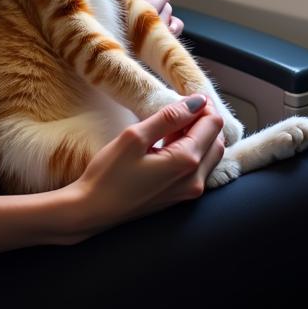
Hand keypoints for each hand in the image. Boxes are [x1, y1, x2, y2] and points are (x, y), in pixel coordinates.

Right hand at [60, 96, 225, 240]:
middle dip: (203, 120)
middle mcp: (194, 181)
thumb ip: (170, 117)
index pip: (213, 124)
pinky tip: (168, 144)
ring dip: (198, 136)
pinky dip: (192, 151)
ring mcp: (188, 192)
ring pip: (210, 154)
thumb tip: (197, 102)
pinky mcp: (179, 197)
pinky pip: (198, 168)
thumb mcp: (136, 137)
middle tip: (179, 110)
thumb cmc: (108, 175)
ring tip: (171, 127)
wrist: (90, 212)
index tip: (187, 96)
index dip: (204, 105)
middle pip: (216, 139)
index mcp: (186, 162)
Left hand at [134, 0, 184, 36]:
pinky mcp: (163, 25)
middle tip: (139, 9)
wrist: (100, 19)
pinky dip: (174, 27)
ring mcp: (160, 8)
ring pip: (167, 10)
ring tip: (143, 24)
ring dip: (158, 17)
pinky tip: (167, 30)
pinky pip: (176, 25)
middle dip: (151, 2)